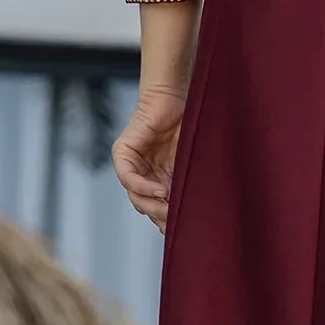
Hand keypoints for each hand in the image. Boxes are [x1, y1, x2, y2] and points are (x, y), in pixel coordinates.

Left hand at [112, 82, 187, 230]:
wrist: (177, 96)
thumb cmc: (190, 124)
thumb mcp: (193, 162)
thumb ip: (191, 184)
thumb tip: (201, 214)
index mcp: (159, 179)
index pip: (160, 208)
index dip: (171, 219)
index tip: (187, 228)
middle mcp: (143, 175)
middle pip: (147, 206)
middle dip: (163, 216)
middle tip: (179, 221)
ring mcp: (131, 165)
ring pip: (136, 197)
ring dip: (153, 205)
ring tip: (171, 208)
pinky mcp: (123, 153)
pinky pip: (128, 178)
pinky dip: (143, 187)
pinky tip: (162, 191)